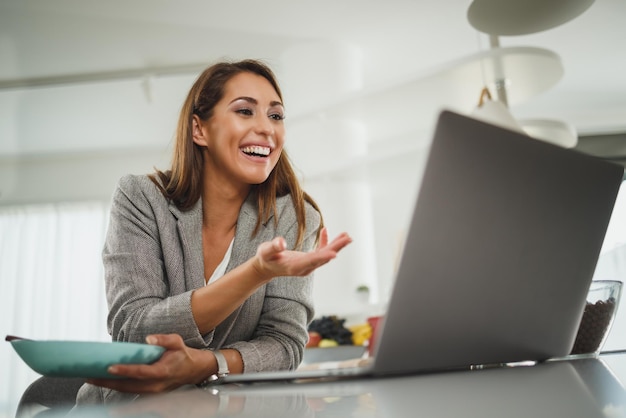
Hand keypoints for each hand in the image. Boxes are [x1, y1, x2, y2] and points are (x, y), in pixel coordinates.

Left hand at [86, 334, 208, 393]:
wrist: (194, 370)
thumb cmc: (183, 354)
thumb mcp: (177, 341)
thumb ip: (164, 339)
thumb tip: (148, 339)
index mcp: (163, 371)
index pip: (140, 372)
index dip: (125, 371)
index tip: (109, 367)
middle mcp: (156, 386)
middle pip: (128, 386)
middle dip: (108, 382)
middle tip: (89, 376)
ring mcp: (153, 393)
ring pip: (127, 391)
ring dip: (109, 386)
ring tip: (92, 378)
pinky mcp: (150, 394)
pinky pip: (130, 392)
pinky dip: (117, 387)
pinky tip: (105, 381)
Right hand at [253, 228, 351, 278]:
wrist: (266, 268)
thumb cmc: (265, 258)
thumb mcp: (265, 251)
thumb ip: (273, 247)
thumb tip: (281, 242)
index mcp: (294, 266)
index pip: (311, 261)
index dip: (323, 256)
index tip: (335, 253)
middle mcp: (304, 268)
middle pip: (323, 258)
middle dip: (336, 248)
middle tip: (348, 238)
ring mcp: (308, 266)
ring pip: (325, 255)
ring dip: (336, 245)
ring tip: (347, 236)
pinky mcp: (309, 261)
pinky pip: (320, 252)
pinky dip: (325, 242)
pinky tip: (326, 231)